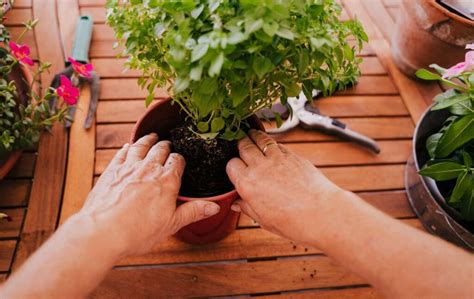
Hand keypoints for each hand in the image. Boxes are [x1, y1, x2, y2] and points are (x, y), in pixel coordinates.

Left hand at [77, 133, 220, 255]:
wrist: (102, 232)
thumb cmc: (137, 232)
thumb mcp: (171, 224)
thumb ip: (193, 211)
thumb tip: (214, 206)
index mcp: (167, 180)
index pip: (178, 161)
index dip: (180, 159)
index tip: (180, 160)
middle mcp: (149, 168)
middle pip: (160, 149)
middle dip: (165, 146)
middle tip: (168, 144)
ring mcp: (128, 167)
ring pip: (141, 146)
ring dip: (148, 140)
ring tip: (152, 137)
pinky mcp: (111, 170)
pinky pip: (121, 153)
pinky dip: (127, 147)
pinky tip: (128, 146)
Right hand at [226, 130, 345, 244]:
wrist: (321, 213)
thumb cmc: (293, 221)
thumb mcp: (263, 219)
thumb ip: (247, 208)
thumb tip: (237, 204)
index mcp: (247, 184)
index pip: (231, 165)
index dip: (233, 167)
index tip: (237, 170)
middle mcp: (259, 167)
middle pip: (244, 146)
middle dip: (241, 145)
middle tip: (241, 145)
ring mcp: (277, 158)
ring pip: (260, 139)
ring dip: (254, 136)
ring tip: (252, 135)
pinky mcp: (293, 155)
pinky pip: (277, 144)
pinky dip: (272, 143)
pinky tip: (272, 146)